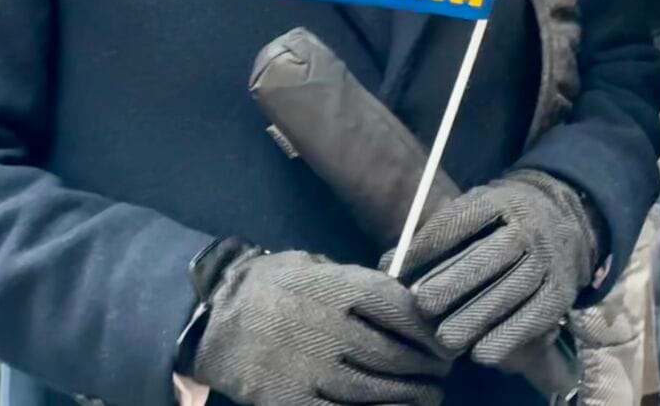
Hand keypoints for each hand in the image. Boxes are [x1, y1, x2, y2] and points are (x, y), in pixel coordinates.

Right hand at [181, 239, 450, 405]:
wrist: (214, 317)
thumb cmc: (277, 287)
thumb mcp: (320, 267)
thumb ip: (362, 285)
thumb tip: (413, 306)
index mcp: (339, 288)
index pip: (403, 312)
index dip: (431, 333)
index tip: (446, 344)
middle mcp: (327, 328)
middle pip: (396, 355)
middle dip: (427, 369)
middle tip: (441, 374)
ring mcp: (308, 369)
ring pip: (376, 390)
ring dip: (411, 398)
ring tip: (429, 397)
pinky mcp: (290, 402)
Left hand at [389, 171, 600, 367]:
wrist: (566, 219)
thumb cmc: (503, 221)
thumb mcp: (476, 209)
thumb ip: (436, 235)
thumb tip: (390, 264)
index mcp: (502, 201)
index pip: (463, 219)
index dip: (430, 243)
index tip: (401, 268)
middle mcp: (528, 228)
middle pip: (491, 255)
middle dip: (455, 282)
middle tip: (423, 304)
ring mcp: (548, 260)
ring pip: (513, 288)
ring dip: (478, 316)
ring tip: (445, 338)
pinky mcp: (560, 291)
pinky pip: (535, 316)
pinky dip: (508, 336)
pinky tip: (481, 353)